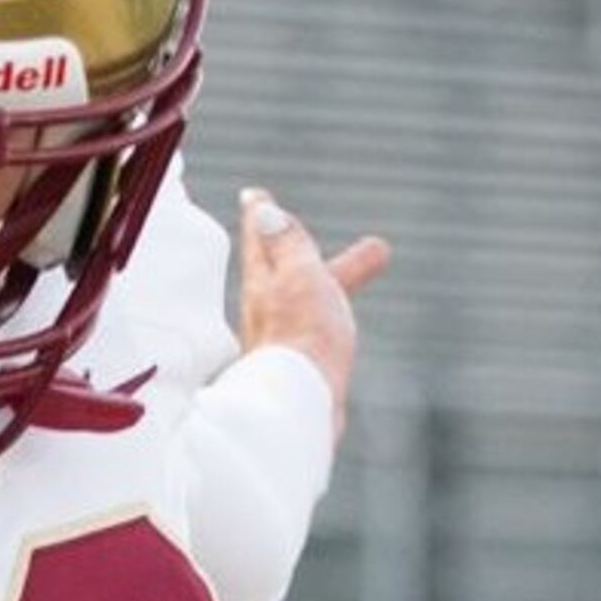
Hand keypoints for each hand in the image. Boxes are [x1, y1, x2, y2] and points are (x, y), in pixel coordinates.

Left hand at [232, 186, 387, 435]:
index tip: (254, 196)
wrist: (302, 404)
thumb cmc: (302, 335)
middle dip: (306, 248)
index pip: (262, 239)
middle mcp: (266, 311)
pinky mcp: (299, 368)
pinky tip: (335, 332)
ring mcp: (283, 341)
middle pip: (289, 270)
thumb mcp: (298, 275)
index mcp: (265, 282)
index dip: (263, 215)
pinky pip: (313, 332)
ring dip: (324, 281)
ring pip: (303, 301)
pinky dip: (328, 318)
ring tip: (346, 275)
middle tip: (307, 222)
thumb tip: (264, 213)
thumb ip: (288, 244)